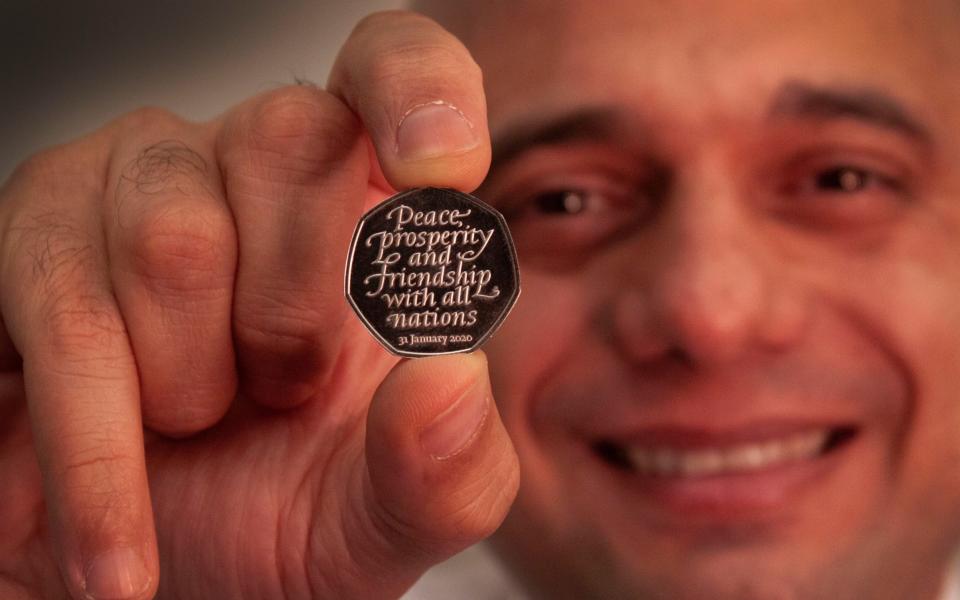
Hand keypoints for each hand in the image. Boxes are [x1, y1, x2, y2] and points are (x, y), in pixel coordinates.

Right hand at [0, 10, 517, 598]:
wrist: (161, 583)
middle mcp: (254, 166)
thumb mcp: (393, 516)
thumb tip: (451, 377)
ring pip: (176, 236)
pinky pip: (70, 314)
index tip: (442, 173)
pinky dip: (101, 457)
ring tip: (194, 419)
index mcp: (367, 206)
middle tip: (277, 394)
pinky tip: (116, 541)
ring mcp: (141, 186)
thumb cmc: (286, 516)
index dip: (419, 91)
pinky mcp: (37, 237)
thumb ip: (450, 467)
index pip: (394, 67)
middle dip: (293, 319)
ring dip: (192, 382)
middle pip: (293, 142)